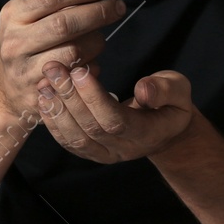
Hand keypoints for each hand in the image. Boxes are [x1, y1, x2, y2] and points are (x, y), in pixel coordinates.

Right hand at [0, 0, 127, 119]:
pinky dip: (91, 67)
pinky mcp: (39, 95)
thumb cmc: (31, 44)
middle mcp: (14, 42)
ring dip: (96, 42)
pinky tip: (89, 62)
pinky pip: (77, 78)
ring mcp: (24, 71)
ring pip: (74, 52)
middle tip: (118, 7)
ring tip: (99, 39)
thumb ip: (63, 3)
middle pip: (64, 23)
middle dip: (98, 12)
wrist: (8, 89)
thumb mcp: (33, 17)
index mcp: (13, 14)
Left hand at [36, 62, 195, 163]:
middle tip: (53, 69)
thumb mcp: (179, 91)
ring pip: (75, 137)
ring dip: (56, 109)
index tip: (79, 71)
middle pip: (90, 127)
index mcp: (147, 135)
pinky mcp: (91, 152)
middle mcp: (124, 150)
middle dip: (69, 96)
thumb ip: (165, 90)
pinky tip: (43, 99)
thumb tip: (143, 90)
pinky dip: (52, 121)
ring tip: (44, 82)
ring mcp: (105, 155)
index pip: (115, 120)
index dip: (94, 97)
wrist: (164, 129)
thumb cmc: (171, 104)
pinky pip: (68, 141)